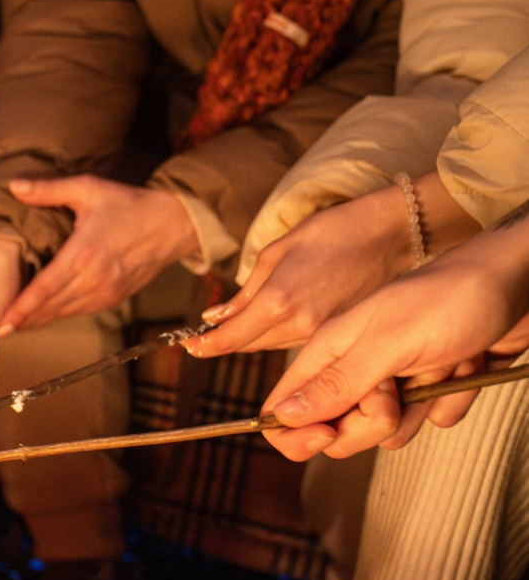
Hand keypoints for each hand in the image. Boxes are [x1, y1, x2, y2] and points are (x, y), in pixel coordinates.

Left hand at [0, 176, 197, 331]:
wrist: (173, 224)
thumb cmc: (128, 204)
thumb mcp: (88, 189)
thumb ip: (49, 190)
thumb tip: (14, 186)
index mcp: (84, 253)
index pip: (46, 288)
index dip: (22, 309)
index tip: (2, 324)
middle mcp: (94, 278)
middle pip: (51, 307)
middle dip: (22, 321)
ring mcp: (106, 292)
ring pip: (64, 314)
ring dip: (38, 321)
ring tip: (12, 327)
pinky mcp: (114, 299)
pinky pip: (79, 312)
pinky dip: (58, 315)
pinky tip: (41, 316)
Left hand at [186, 185, 421, 358]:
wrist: (390, 234)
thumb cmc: (331, 232)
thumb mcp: (277, 252)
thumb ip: (245, 291)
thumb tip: (215, 316)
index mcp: (279, 300)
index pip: (231, 338)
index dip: (205, 346)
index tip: (188, 346)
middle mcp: (299, 324)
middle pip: (249, 346)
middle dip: (226, 341)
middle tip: (205, 335)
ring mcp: (321, 333)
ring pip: (271, 346)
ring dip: (253, 338)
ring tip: (239, 324)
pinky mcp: (336, 335)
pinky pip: (295, 342)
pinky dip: (279, 335)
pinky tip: (277, 320)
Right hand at [261, 216, 528, 460]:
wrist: (523, 274)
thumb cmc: (457, 296)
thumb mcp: (390, 342)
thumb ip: (336, 383)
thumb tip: (280, 416)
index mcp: (331, 349)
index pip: (283, 409)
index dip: (297, 433)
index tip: (330, 431)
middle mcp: (357, 365)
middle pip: (336, 429)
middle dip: (370, 423)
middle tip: (397, 390)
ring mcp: (395, 375)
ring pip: (385, 430)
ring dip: (419, 408)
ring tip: (440, 367)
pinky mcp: (432, 383)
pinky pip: (431, 417)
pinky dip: (454, 398)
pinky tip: (466, 366)